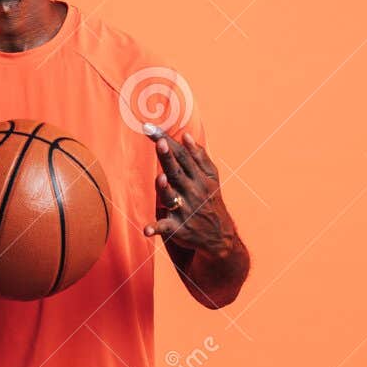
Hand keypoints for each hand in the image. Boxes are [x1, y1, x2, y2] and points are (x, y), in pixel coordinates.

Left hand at [141, 123, 234, 256]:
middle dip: (169, 157)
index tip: (150, 128)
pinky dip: (156, 229)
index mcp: (198, 178)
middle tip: (161, 143)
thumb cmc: (210, 202)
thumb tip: (186, 136)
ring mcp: (184, 210)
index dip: (167, 141)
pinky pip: (165, 228)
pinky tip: (147, 230)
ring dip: (166, 189)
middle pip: (177, 171)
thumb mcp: (211, 179)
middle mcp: (191, 192)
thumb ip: (199, 157)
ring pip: (172, 198)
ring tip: (161, 179)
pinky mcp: (178, 229)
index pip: (181, 155)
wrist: (220, 238)